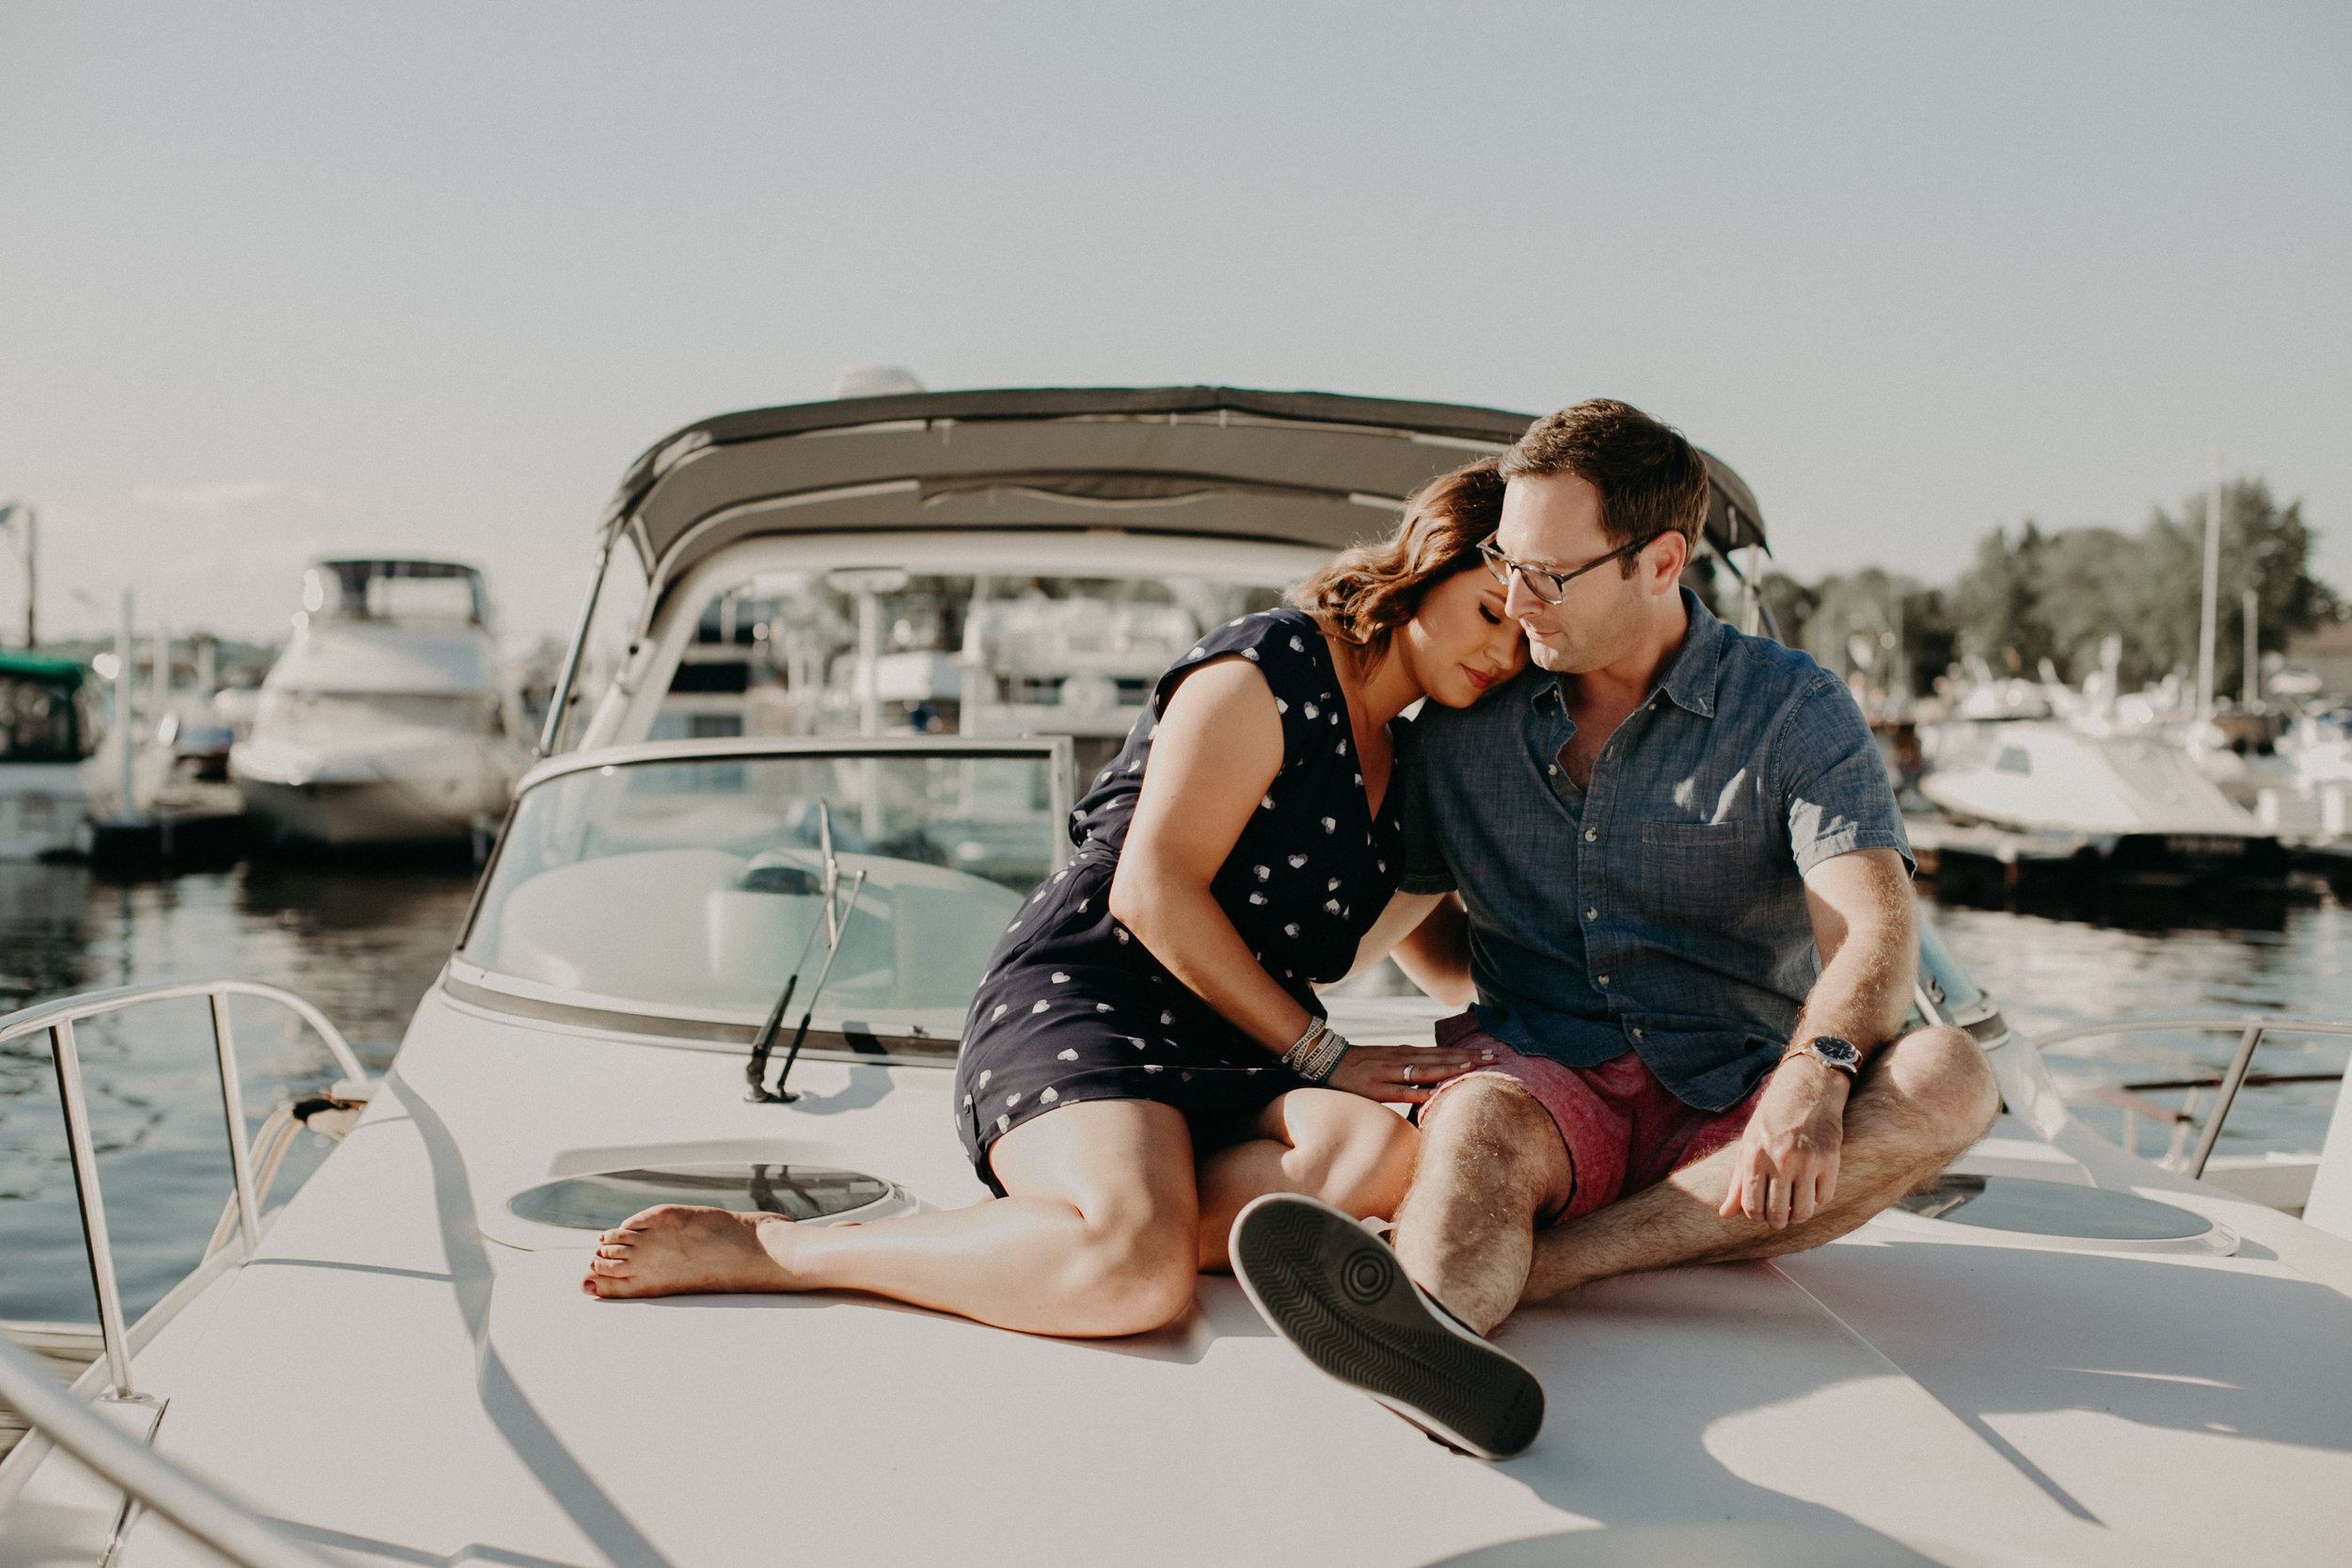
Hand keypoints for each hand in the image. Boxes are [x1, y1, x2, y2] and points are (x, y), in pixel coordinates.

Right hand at [1323, 1043, 1493, 1102]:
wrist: (1326, 1061)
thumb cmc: (1360, 1065)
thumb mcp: (1388, 1060)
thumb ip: (1410, 1067)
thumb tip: (1435, 1078)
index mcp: (1406, 1052)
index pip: (1442, 1052)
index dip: (1466, 1052)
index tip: (1489, 1053)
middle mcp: (1401, 1058)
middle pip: (1440, 1057)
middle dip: (1468, 1057)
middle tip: (1495, 1057)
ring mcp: (1389, 1072)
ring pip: (1426, 1070)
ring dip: (1450, 1068)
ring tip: (1475, 1067)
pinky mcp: (1376, 1088)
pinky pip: (1402, 1091)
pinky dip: (1421, 1091)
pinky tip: (1437, 1092)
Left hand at [1718, 1056, 1848, 1227]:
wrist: (1806, 1089)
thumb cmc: (1772, 1119)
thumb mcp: (1749, 1144)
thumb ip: (1738, 1182)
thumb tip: (1724, 1214)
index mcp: (1755, 1155)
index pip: (1752, 1206)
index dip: (1756, 1216)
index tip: (1761, 1211)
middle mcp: (1781, 1160)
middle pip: (1778, 1214)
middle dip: (1777, 1221)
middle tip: (1779, 1215)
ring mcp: (1807, 1160)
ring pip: (1804, 1212)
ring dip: (1798, 1215)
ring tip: (1795, 1207)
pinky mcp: (1830, 1160)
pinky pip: (1824, 1198)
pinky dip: (1817, 1200)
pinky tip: (1811, 1189)